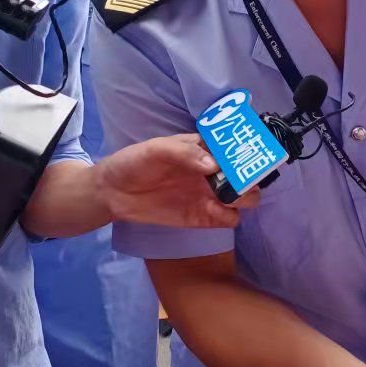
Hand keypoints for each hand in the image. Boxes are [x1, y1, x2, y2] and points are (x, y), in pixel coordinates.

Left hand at [98, 135, 255, 228]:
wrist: (113, 193)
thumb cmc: (133, 163)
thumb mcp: (155, 150)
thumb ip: (183, 153)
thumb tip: (213, 165)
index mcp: (204, 148)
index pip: (235, 147)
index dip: (246, 150)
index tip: (248, 155)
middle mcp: (213, 171)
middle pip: (247, 173)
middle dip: (251, 177)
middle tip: (240, 181)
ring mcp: (210, 195)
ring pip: (245, 197)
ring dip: (244, 197)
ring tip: (227, 198)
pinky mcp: (203, 217)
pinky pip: (228, 219)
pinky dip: (229, 216)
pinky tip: (213, 212)